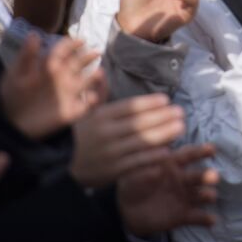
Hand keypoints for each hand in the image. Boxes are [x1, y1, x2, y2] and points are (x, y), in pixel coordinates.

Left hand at [0, 32, 102, 139]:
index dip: (72, 45)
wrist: (12, 124)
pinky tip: (91, 98)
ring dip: (95, 78)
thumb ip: (26, 56)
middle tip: (96, 52)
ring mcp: (68, 94)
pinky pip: (88, 106)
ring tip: (99, 73)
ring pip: (87, 82)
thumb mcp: (15, 75)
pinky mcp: (72, 112)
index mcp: (49, 67)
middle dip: (88, 57)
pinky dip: (94, 102)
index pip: (63, 51)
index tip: (80, 41)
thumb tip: (34, 34)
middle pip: (79, 63)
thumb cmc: (12, 97)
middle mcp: (62, 78)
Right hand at [70, 94, 186, 188]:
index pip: (128, 107)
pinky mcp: (113, 171)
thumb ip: (97, 94)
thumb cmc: (76, 137)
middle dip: (162, 117)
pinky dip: (152, 157)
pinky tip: (167, 151)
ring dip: (163, 135)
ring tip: (180, 128)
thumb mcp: (82, 113)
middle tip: (181, 112)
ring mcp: (110, 153)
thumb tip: (102, 71)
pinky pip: (136, 163)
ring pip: (141, 142)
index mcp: (99, 117)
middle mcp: (106, 133)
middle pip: (139, 123)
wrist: (60, 168)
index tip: (166, 100)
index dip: (148, 103)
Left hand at [117, 144, 220, 235]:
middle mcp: (183, 180)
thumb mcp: (133, 174)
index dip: (200, 152)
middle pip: (198, 176)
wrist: (127, 211)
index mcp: (172, 165)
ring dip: (208, 195)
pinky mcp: (183, 216)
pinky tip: (212, 220)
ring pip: (201, 195)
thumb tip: (158, 168)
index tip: (212, 149)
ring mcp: (184, 198)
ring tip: (210, 196)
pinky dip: (205, 219)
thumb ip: (145, 170)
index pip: (188, 155)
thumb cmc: (132, 184)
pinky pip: (197, 217)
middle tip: (214, 176)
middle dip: (207, 175)